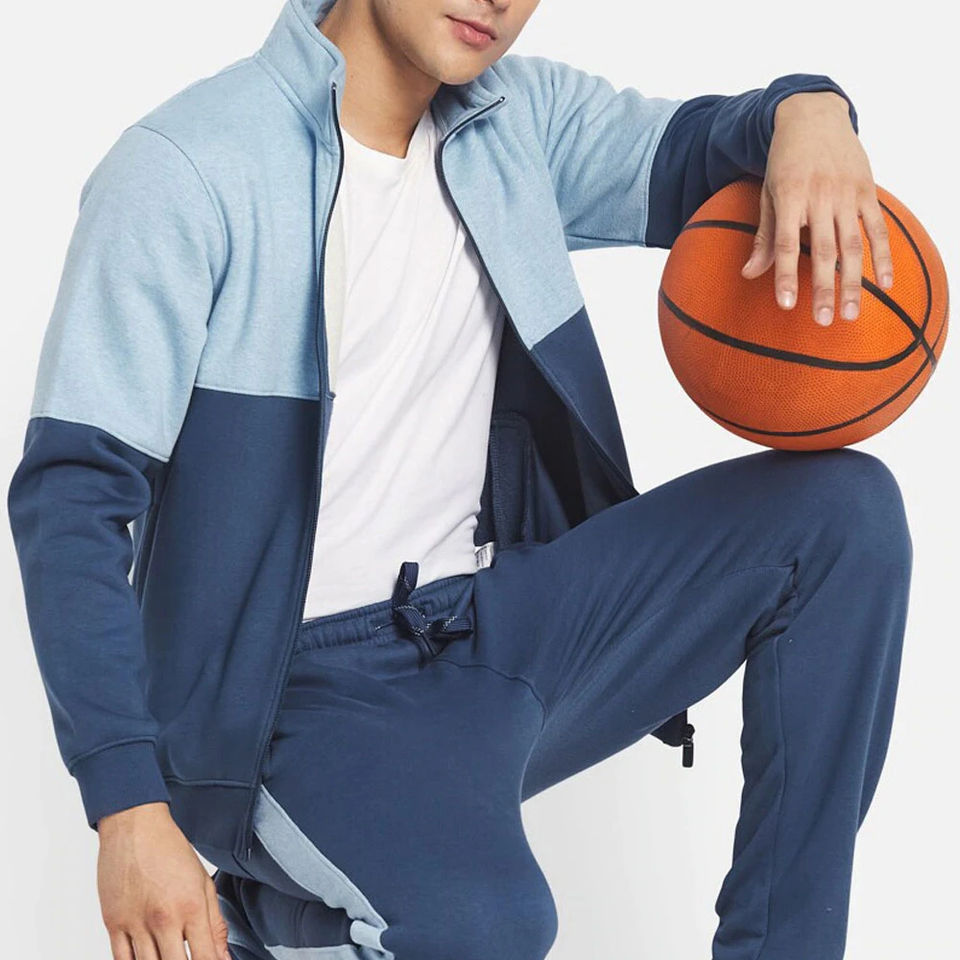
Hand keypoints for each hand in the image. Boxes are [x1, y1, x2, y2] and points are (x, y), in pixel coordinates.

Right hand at [97, 802, 230, 959]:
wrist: (135, 826)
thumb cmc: (171, 850)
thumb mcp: (203, 882)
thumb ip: (215, 923)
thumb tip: (223, 958)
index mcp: (190, 907)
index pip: (206, 958)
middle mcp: (163, 919)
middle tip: (188, 959)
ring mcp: (135, 924)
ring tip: (168, 957)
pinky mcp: (113, 924)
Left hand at [740, 90, 892, 325]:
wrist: (813, 115)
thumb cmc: (784, 162)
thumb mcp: (767, 193)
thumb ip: (764, 236)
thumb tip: (749, 274)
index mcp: (790, 196)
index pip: (787, 244)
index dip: (786, 275)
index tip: (785, 305)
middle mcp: (821, 195)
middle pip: (824, 251)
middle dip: (823, 289)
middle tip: (823, 321)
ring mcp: (847, 193)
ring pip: (853, 245)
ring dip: (853, 282)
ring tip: (850, 314)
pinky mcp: (868, 191)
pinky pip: (878, 228)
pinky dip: (883, 256)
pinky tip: (883, 285)